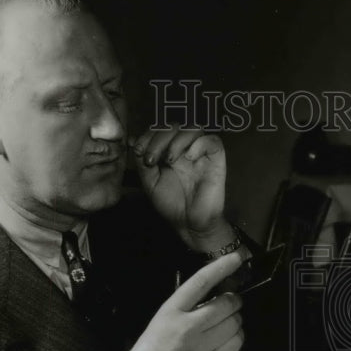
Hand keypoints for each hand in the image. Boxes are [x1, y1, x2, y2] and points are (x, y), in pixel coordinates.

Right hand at [118, 252, 243, 350]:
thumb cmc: (152, 347)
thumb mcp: (163, 318)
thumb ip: (187, 306)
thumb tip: (217, 293)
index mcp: (172, 310)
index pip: (201, 282)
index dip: (221, 267)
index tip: (236, 258)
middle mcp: (188, 326)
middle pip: (226, 304)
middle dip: (234, 300)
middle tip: (232, 302)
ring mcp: (201, 346)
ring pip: (235, 324)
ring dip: (236, 319)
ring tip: (228, 322)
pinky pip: (236, 344)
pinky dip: (238, 337)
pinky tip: (230, 337)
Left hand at [130, 126, 230, 250]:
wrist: (189, 224)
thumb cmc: (172, 205)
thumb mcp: (150, 182)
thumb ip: (143, 162)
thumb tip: (134, 140)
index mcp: (169, 151)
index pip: (160, 130)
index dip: (148, 135)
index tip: (139, 151)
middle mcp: (185, 149)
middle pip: (175, 126)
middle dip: (158, 138)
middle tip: (152, 159)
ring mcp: (201, 154)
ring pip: (193, 128)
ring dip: (177, 140)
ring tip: (169, 160)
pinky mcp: (217, 160)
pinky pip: (212, 140)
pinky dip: (198, 144)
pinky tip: (189, 158)